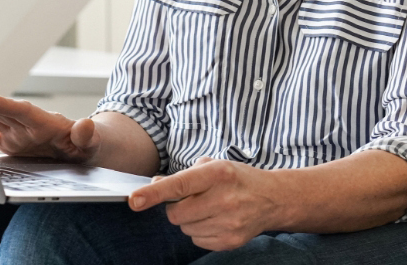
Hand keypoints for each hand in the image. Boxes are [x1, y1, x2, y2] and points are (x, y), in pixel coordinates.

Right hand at [0, 94, 101, 163]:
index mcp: (46, 123)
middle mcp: (27, 125)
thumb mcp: (92, 142)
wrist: (82, 149)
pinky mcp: (11, 143)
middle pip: (3, 114)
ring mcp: (17, 133)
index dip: (7, 106)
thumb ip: (87, 135)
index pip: (24, 112)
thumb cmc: (88, 145)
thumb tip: (86, 125)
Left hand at [127, 157, 281, 249]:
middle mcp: (225, 198)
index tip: (134, 200)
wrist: (272, 199)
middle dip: (177, 207)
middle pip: (177, 213)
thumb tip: (155, 185)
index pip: (180, 185)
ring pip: (185, 228)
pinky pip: (197, 240)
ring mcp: (229, 222)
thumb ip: (183, 175)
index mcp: (219, 173)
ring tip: (210, 208)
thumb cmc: (238, 179)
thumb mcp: (214, 166)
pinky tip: (216, 220)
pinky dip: (200, 231)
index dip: (154, 194)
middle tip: (193, 199)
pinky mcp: (230, 240)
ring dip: (190, 219)